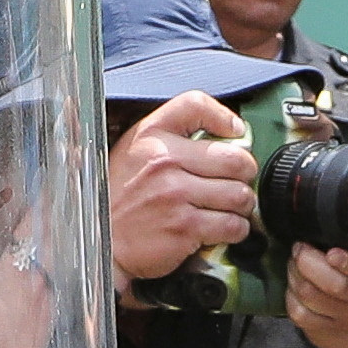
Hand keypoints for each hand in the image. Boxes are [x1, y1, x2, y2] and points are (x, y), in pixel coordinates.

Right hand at [108, 96, 255, 285]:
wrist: (102, 242)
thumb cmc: (119, 198)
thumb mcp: (134, 150)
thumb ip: (171, 135)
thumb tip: (225, 132)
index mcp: (151, 135)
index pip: (196, 105)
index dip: (225, 118)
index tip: (235, 133)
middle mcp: (164, 160)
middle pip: (235, 158)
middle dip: (245, 172)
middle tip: (236, 180)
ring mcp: (176, 194)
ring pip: (240, 194)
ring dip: (242, 204)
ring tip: (230, 206)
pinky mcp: (185, 227)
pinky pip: (233, 225)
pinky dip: (236, 229)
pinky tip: (223, 227)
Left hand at [284, 242, 347, 347]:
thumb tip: (327, 235)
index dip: (346, 263)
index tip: (332, 253)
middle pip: (331, 284)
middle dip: (307, 260)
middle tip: (300, 249)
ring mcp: (346, 324)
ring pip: (310, 297)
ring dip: (295, 275)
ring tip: (295, 265)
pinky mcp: (328, 337)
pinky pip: (300, 315)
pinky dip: (291, 298)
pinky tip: (294, 289)